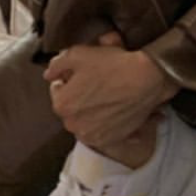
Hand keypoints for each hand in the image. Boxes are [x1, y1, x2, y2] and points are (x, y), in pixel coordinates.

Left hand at [45, 36, 176, 150]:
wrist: (146, 79)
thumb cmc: (112, 65)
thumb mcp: (78, 54)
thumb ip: (57, 65)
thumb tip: (49, 74)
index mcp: (62, 104)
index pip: (57, 90)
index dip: (69, 78)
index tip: (82, 73)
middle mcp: (73, 125)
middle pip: (71, 107)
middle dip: (79, 96)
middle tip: (96, 82)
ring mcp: (92, 135)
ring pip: (85, 120)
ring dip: (91, 110)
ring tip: (107, 94)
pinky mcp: (111, 141)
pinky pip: (101, 130)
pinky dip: (105, 122)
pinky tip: (115, 107)